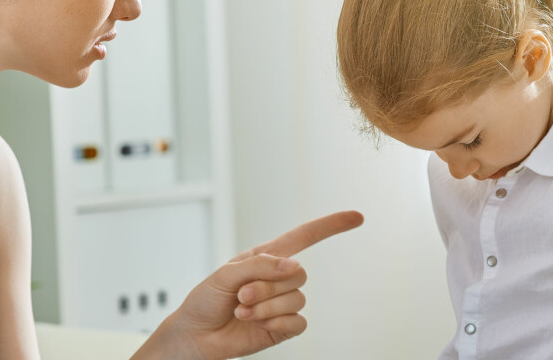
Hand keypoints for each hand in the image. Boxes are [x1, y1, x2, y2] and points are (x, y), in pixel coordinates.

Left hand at [137, 210, 363, 359]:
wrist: (196, 336)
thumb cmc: (205, 300)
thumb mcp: (226, 273)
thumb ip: (261, 265)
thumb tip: (294, 266)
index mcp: (266, 258)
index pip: (305, 237)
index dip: (331, 226)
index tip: (356, 217)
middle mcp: (278, 279)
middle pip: (299, 274)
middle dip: (268, 286)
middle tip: (242, 295)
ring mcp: (282, 304)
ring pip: (297, 299)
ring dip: (266, 306)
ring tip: (242, 309)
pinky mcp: (283, 327)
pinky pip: (298, 321)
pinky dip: (276, 322)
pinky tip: (255, 323)